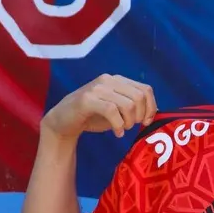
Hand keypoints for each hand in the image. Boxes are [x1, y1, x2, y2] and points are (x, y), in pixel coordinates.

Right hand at [41, 74, 156, 138]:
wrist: (62, 121)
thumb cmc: (91, 116)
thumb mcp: (116, 109)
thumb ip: (131, 107)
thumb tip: (151, 113)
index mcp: (118, 80)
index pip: (145, 89)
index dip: (151, 107)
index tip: (146, 122)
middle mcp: (108, 79)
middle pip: (139, 97)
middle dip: (139, 116)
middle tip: (131, 127)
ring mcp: (97, 88)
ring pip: (127, 104)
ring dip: (128, 122)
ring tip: (122, 129)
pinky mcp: (86, 99)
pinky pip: (111, 111)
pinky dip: (118, 125)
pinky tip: (116, 132)